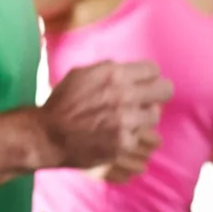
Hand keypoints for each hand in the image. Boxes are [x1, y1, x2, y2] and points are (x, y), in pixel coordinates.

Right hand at [41, 61, 172, 181]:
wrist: (48, 135)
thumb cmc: (62, 103)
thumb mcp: (81, 74)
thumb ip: (108, 69)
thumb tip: (129, 70)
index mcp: (113, 74)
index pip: (153, 70)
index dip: (147, 77)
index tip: (141, 85)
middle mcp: (123, 94)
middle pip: (164, 89)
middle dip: (156, 94)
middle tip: (145, 102)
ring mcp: (126, 120)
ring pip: (155, 115)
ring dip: (142, 117)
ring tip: (125, 121)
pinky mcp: (125, 142)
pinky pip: (140, 136)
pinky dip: (129, 136)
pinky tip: (113, 136)